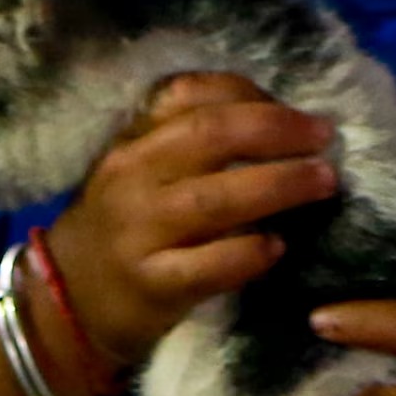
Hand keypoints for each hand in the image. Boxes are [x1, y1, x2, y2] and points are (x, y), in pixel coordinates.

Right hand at [48, 71, 339, 377]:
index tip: (298, 110)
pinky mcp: (152, 286)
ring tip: (323, 182)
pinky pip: (210, 265)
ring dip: (279, 185)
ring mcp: (139, 233)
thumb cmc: (125, 224)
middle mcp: (131, 177)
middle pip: (210, 136)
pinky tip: (279, 246)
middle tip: (325, 138)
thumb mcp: (141, 169)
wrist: (69, 300)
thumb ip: (190, 139)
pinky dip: (251, 252)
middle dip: (277, 131)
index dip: (251, 94)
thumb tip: (282, 118)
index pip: (191, 94)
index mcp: (132, 138)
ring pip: (216, 199)